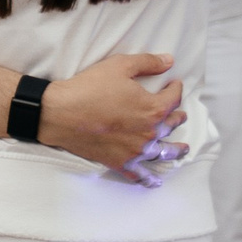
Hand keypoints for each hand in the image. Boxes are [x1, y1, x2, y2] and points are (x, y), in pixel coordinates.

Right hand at [38, 53, 186, 179]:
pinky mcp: (119, 161)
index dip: (175, 88)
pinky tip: (155, 180)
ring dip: (176, 149)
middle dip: (177, 116)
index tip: (173, 84)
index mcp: (153, 109)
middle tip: (176, 113)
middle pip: (172, 124)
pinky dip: (149, 178)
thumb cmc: (88, 88)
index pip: (174, 98)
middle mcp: (150, 133)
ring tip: (182, 148)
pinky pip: (139, 174)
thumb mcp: (118, 66)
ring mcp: (136, 150)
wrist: (58, 113)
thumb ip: (147, 62)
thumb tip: (169, 61)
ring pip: (164, 152)